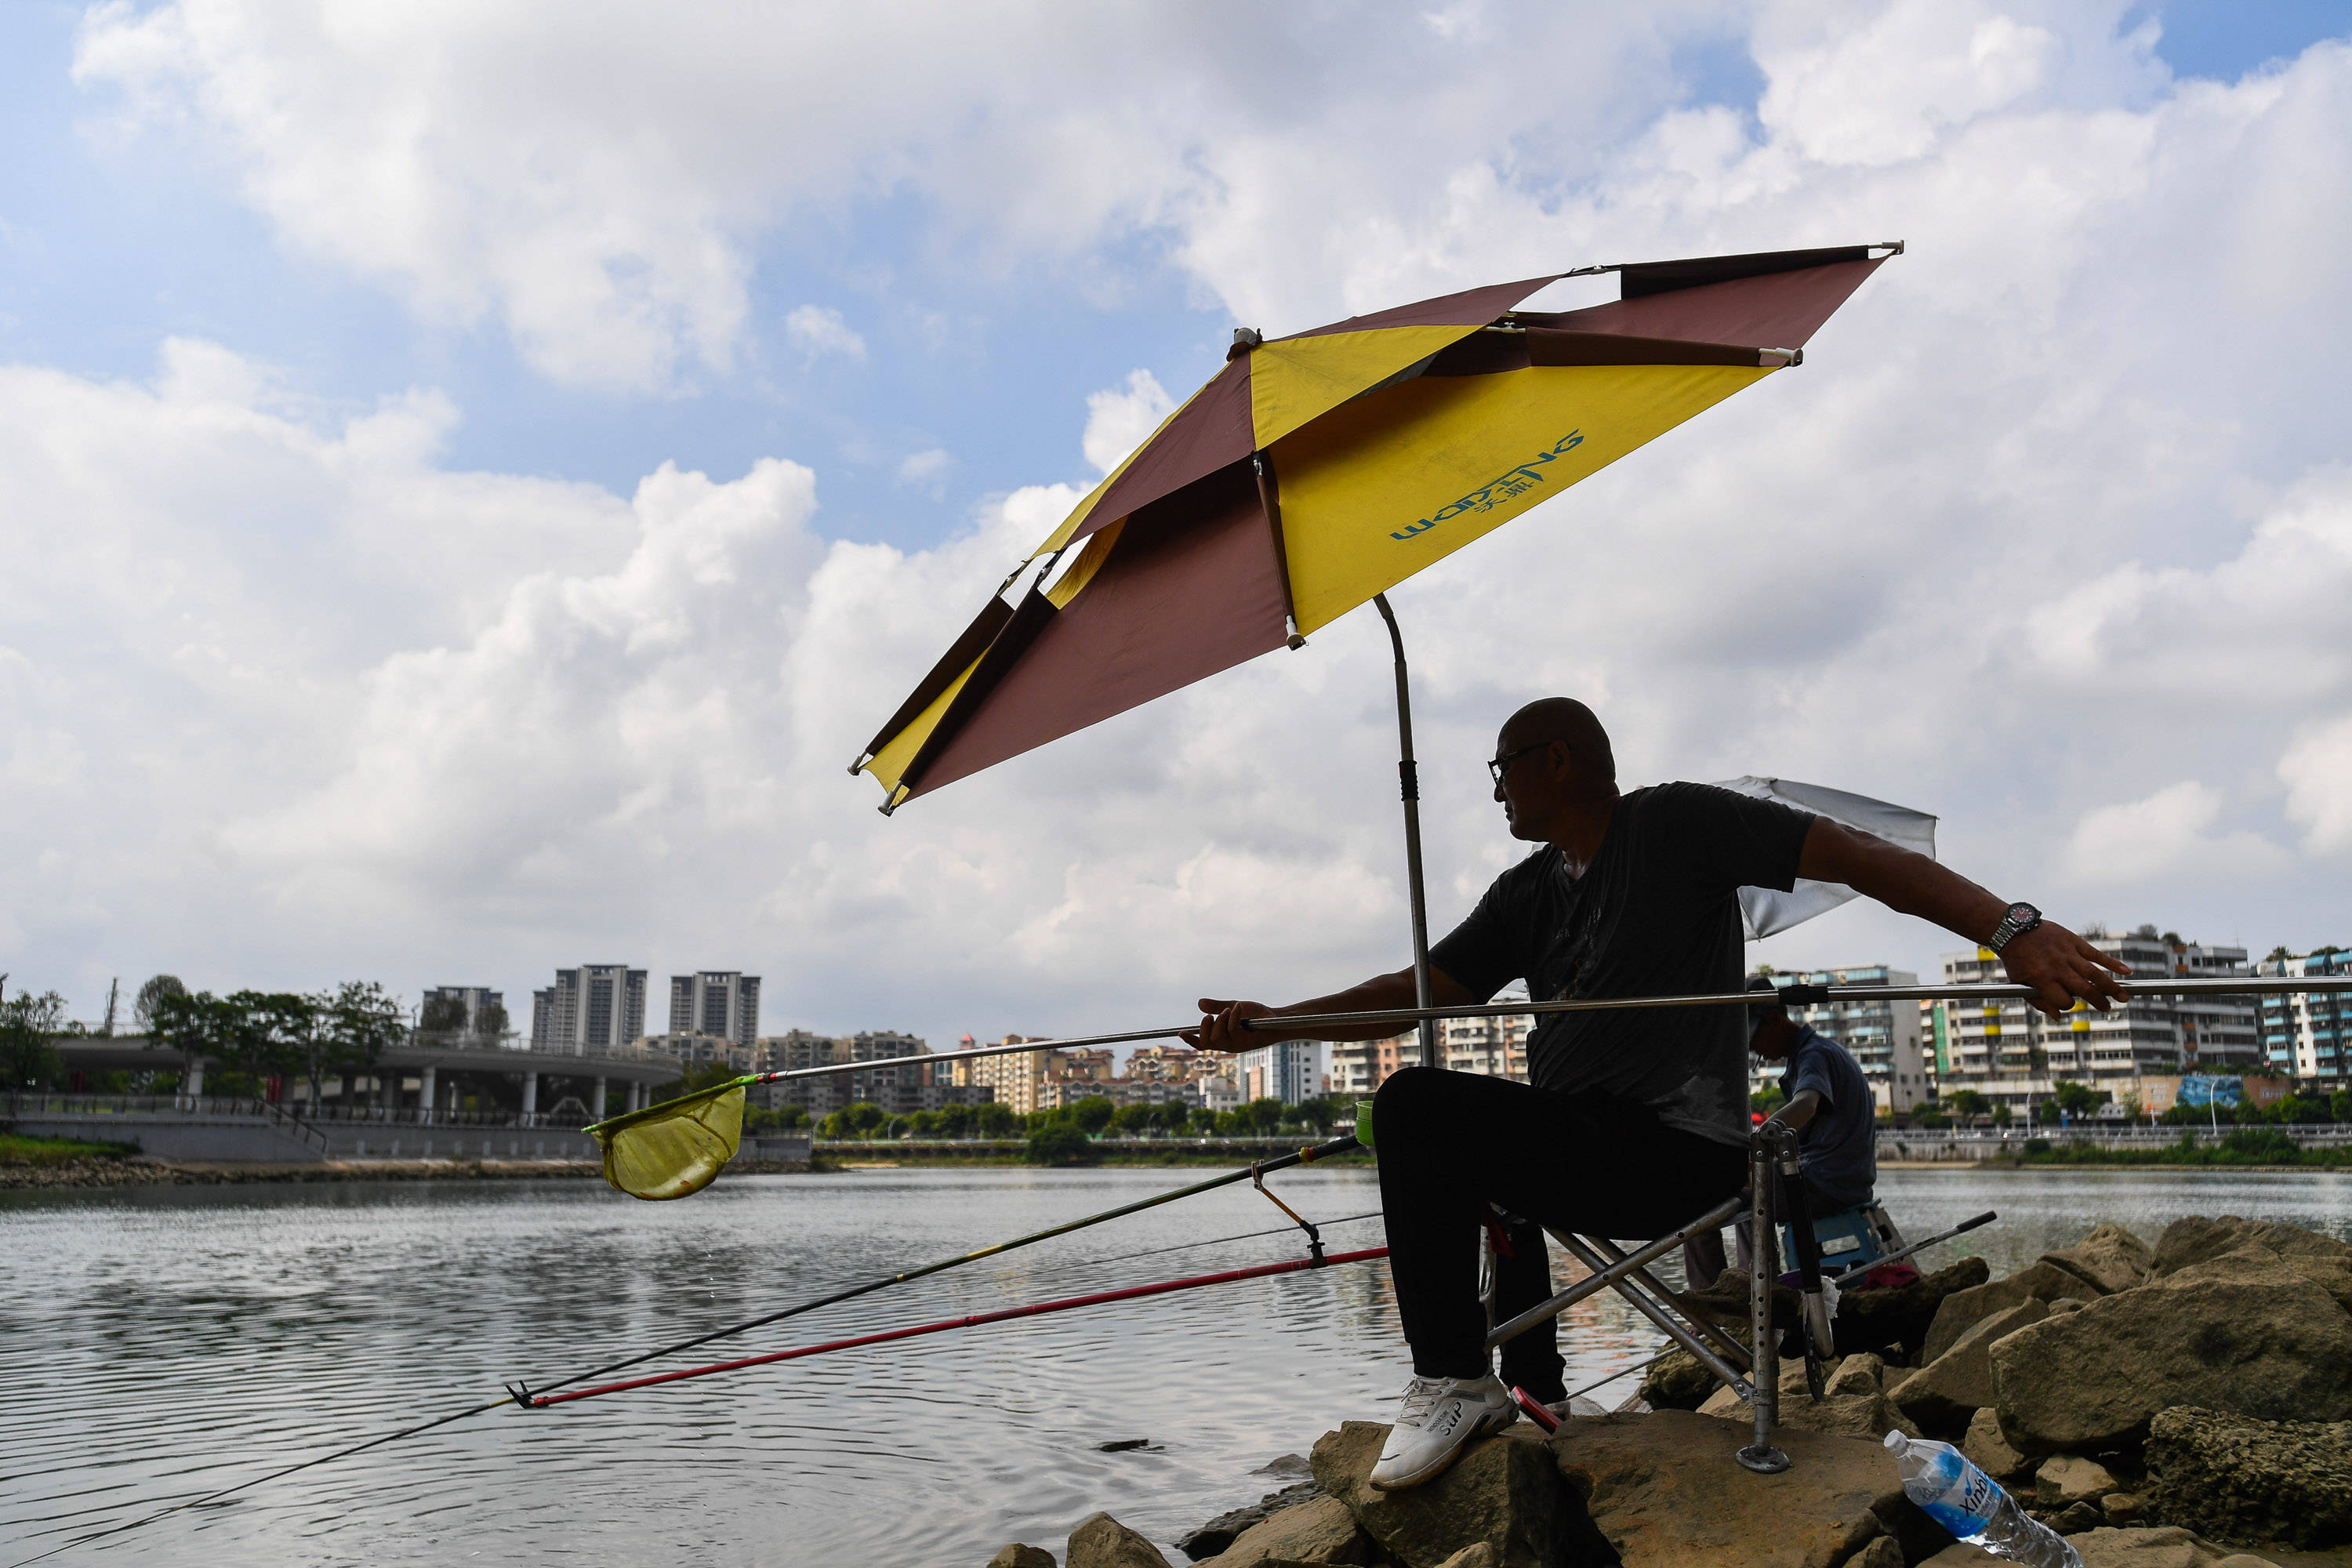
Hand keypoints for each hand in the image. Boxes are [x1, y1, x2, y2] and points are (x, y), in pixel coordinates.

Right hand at [1183, 998, 1273, 1052]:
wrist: (1275, 1018)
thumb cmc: (1255, 1015)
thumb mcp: (1232, 1008)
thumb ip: (1217, 1007)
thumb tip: (1200, 1003)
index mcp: (1223, 1039)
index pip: (1203, 1044)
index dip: (1190, 1040)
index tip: (1180, 1032)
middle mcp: (1228, 1045)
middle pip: (1207, 1042)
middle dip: (1204, 1027)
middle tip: (1210, 1015)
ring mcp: (1237, 1045)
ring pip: (1218, 1037)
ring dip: (1220, 1020)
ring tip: (1228, 1009)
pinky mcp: (1247, 1042)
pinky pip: (1233, 1029)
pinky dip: (1233, 1016)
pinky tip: (1238, 1007)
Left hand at [2000, 922, 2130, 1015]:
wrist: (2012, 929)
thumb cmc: (2016, 958)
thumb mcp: (2018, 982)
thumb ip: (2037, 1001)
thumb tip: (2058, 1016)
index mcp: (2042, 978)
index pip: (2064, 1000)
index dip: (2067, 1006)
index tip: (2068, 1003)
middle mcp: (2057, 967)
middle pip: (2083, 989)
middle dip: (2098, 1001)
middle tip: (2107, 1009)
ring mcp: (2067, 953)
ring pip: (2094, 973)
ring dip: (2111, 987)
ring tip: (2124, 997)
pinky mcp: (2074, 941)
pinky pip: (2096, 954)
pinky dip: (2113, 963)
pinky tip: (2127, 972)